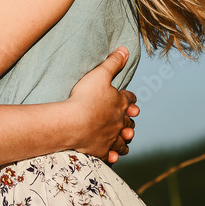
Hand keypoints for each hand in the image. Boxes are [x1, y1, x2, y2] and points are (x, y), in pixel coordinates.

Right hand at [65, 47, 138, 163]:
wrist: (74, 123)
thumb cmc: (85, 97)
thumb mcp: (99, 74)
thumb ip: (113, 62)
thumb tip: (126, 49)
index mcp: (119, 103)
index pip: (129, 100)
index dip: (130, 100)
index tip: (130, 101)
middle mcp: (119, 121)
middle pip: (128, 121)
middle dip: (129, 120)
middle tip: (130, 122)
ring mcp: (111, 137)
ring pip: (123, 140)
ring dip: (125, 139)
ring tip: (125, 139)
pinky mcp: (101, 149)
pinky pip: (110, 154)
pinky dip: (114, 155)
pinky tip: (114, 156)